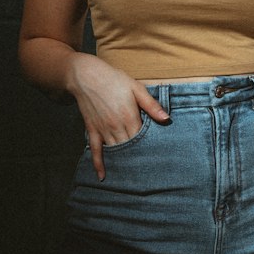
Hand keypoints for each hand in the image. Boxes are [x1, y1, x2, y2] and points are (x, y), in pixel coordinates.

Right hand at [68, 54, 168, 180]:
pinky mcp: (92, 130)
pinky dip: (98, 164)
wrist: (87, 76)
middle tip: (149, 173)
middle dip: (139, 159)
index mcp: (129, 117)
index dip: (150, 149)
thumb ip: (151, 105)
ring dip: (123, 163)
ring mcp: (103, 130)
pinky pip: (95, 151)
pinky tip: (102, 176)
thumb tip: (167, 119)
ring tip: (132, 178)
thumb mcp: (136, 88)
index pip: (143, 139)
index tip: (159, 158)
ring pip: (115, 151)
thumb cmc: (114, 80)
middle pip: (130, 148)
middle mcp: (116, 127)